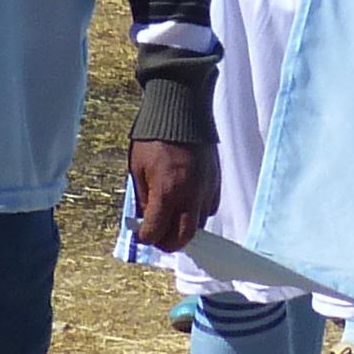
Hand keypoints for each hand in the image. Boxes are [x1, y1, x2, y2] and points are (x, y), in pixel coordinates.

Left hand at [129, 135, 217, 254]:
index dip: (146, 238)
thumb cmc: (153, 137)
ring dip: (184, 227)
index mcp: (166, 193)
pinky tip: (187, 203)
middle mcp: (190, 195)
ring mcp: (206, 188)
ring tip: (172, 218)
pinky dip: (198, 212)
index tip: (142, 234)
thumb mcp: (137, 169)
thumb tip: (146, 216)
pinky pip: (210, 207)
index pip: (156, 232)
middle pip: (183, 237)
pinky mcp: (216, 180)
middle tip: (159, 237)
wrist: (181, 110)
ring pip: (199, 224)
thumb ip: (144, 197)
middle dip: (168, 243)